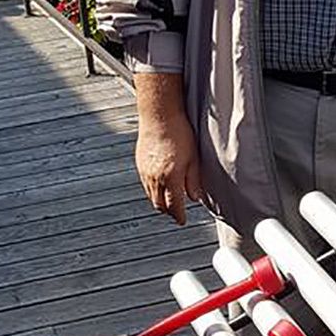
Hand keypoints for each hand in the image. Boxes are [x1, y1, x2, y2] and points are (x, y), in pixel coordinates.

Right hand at [134, 72, 201, 225]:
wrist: (159, 115)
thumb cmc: (180, 133)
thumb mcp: (193, 158)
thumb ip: (194, 180)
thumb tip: (195, 198)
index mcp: (171, 178)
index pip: (174, 206)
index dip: (179, 216)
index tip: (182, 221)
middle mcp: (155, 178)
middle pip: (160, 205)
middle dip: (169, 212)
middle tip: (177, 214)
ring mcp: (145, 172)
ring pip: (151, 196)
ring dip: (160, 202)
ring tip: (169, 201)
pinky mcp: (139, 164)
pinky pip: (145, 185)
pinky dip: (153, 190)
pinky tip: (160, 185)